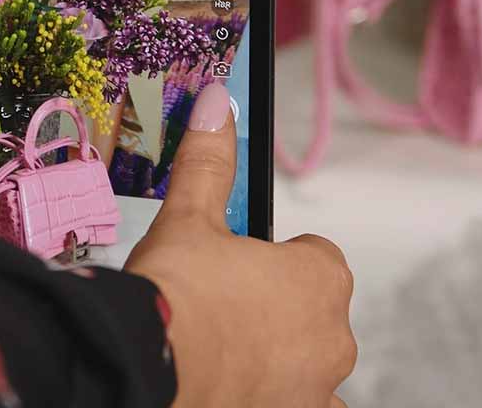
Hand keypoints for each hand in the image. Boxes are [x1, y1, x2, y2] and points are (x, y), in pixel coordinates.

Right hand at [124, 83, 355, 406]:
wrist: (148, 370)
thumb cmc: (175, 298)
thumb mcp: (188, 218)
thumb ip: (209, 162)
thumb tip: (218, 104)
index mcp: (320, 277)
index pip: (313, 257)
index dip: (270, 259)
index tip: (235, 266)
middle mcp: (334, 336)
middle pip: (310, 312)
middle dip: (273, 310)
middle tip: (217, 309)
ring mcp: (319, 388)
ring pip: (308, 364)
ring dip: (279, 359)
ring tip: (220, 352)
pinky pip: (308, 406)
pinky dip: (279, 398)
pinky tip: (238, 388)